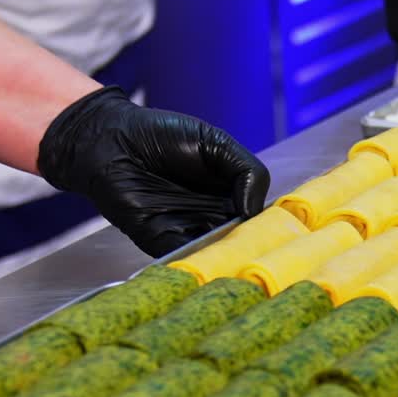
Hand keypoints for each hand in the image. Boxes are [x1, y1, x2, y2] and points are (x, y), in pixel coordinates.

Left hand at [37, 87, 269, 256]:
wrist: (110, 139)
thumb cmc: (159, 134)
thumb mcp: (217, 143)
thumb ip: (248, 172)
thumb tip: (256, 211)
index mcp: (231, 194)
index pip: (261, 219)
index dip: (274, 226)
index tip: (287, 231)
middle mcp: (214, 217)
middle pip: (245, 242)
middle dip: (256, 247)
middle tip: (270, 249)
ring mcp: (190, 232)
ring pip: (221, 255)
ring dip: (234, 258)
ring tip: (248, 257)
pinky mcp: (164, 243)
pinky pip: (189, 258)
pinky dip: (204, 262)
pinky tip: (220, 258)